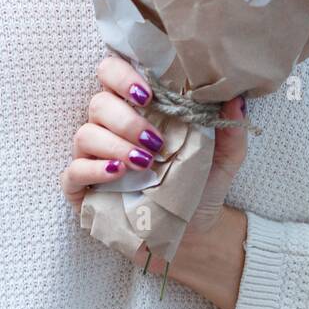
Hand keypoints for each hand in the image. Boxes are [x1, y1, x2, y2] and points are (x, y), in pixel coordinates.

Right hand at [61, 55, 248, 308]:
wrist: (193, 235)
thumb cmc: (200, 187)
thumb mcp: (223, 158)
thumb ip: (230, 128)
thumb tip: (235, 98)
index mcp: (138, 110)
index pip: (113, 73)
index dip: (123, 74)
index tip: (148, 93)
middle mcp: (111, 128)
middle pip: (98, 102)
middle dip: (126, 119)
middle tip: (155, 141)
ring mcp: (93, 157)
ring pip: (85, 133)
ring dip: (115, 145)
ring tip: (144, 164)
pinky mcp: (81, 188)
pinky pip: (73, 170)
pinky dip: (93, 168)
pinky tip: (117, 173)